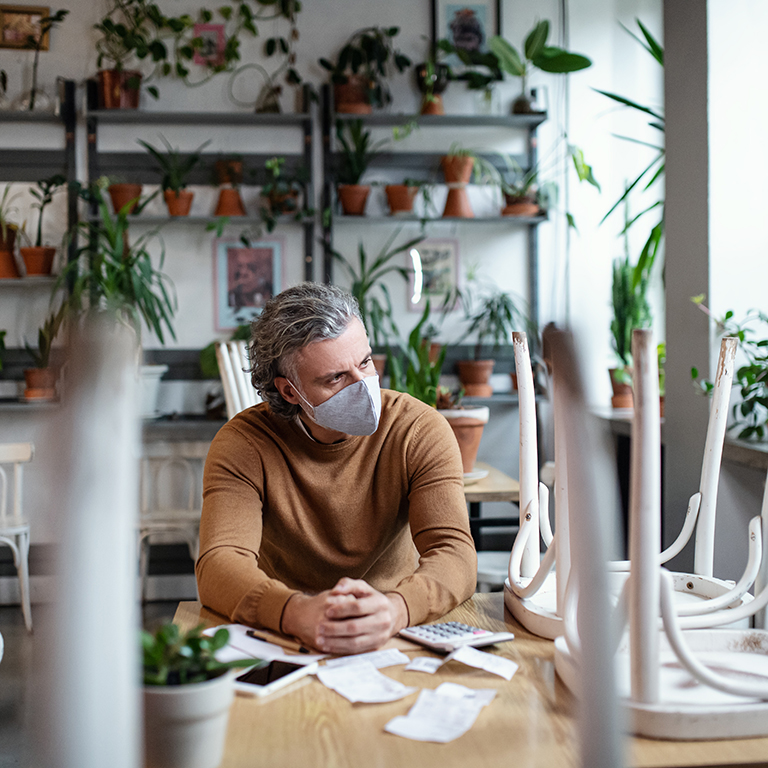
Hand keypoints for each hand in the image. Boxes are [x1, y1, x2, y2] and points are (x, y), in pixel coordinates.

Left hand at [281, 578, 407, 653]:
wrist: (392, 615)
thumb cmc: (371, 599)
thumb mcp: (363, 587)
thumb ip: (348, 584)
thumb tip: (336, 589)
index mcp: (380, 603)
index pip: (358, 607)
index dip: (341, 609)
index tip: (327, 611)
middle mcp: (382, 620)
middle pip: (355, 626)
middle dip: (335, 628)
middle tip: (320, 627)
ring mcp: (380, 635)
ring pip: (355, 642)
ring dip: (335, 642)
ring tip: (320, 639)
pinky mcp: (375, 647)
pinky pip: (356, 650)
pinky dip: (340, 649)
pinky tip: (328, 646)